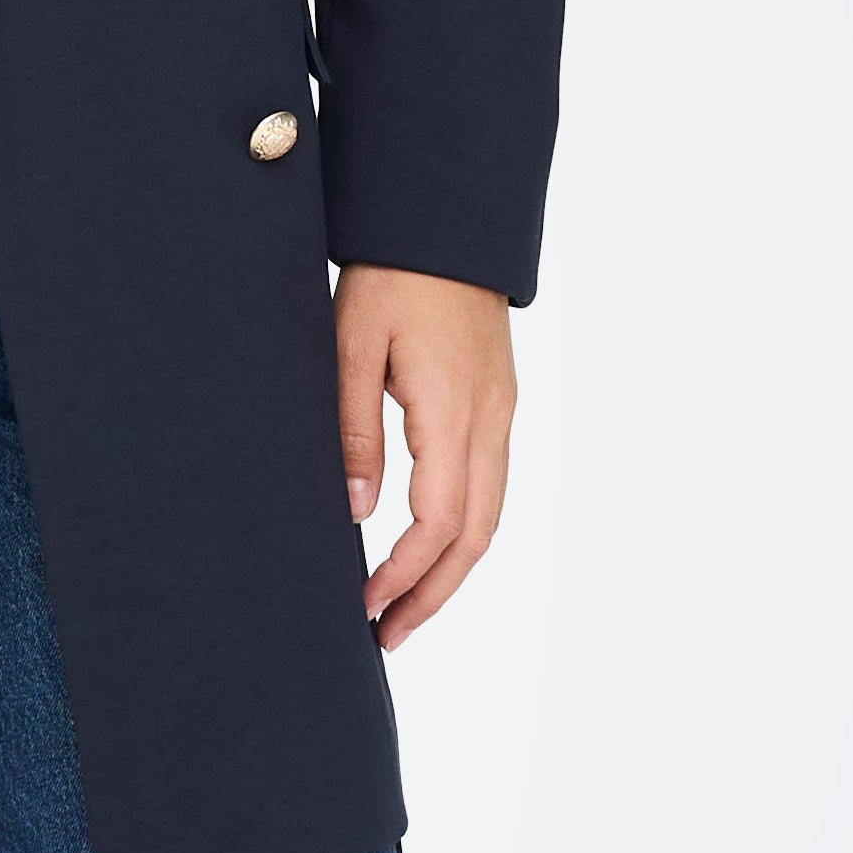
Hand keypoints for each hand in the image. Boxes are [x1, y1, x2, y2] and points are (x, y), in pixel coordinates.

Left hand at [335, 265, 515, 646]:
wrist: (444, 217)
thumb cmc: (391, 273)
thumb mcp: (352, 345)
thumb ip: (354, 431)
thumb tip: (358, 514)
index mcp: (454, 409)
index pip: (440, 521)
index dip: (405, 575)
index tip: (365, 607)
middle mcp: (491, 419)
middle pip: (477, 535)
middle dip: (433, 593)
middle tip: (386, 636)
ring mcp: (500, 412)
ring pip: (490, 516)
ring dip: (449, 569)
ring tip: (402, 607)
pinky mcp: (494, 403)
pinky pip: (488, 485)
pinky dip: (461, 532)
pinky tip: (426, 548)